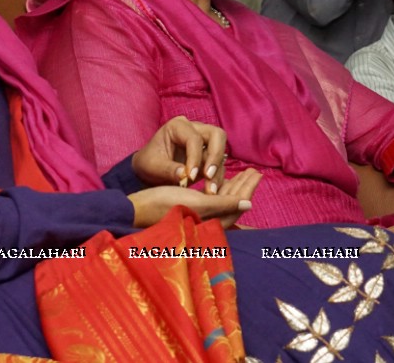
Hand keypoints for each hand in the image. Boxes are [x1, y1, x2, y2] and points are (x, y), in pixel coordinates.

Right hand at [128, 169, 261, 227]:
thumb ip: (222, 204)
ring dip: (233, 186)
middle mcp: (208, 223)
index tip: (256, 173)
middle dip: (243, 186)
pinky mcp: (190, 211)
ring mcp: (199, 218)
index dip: (247, 189)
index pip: (236, 205)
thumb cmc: (164, 204)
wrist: (137, 210)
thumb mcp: (195, 202)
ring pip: (222, 200)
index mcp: (212, 223)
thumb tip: (249, 204)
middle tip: (254, 171)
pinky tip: (221, 180)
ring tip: (243, 173)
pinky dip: (220, 189)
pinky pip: (212, 200)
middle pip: (232, 203)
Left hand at [132, 116, 226, 192]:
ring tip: (210, 190)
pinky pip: (219, 164)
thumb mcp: (153, 167)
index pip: (194, 138)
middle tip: (208, 177)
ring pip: (221, 149)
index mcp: (177, 126)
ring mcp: (204, 141)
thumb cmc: (149, 164)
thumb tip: (184, 175)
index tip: (190, 176)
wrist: (149, 171)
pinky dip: (217, 177)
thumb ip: (168, 169)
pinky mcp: (208, 155)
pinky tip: (210, 191)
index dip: (194, 157)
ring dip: (218, 170)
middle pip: (216, 135)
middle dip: (215, 156)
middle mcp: (194, 129)